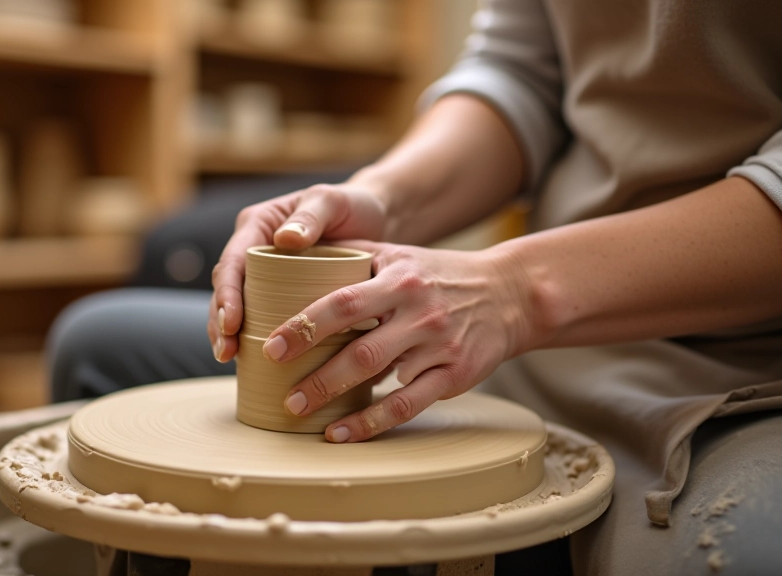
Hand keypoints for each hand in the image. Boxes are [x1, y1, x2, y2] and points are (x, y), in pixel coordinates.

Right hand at [208, 183, 388, 361]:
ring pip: (238, 307)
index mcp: (257, 226)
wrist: (376, 219)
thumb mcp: (331, 202)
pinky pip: (261, 316)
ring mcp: (266, 274)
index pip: (232, 262)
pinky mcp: (281, 293)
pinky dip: (252, 338)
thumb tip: (284, 239)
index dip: (226, 294)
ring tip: (229, 360)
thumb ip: (310, 215)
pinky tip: (249, 362)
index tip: (231, 322)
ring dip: (228, 334)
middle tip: (226, 352)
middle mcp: (254, 250)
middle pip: (227, 289)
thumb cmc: (353, 205)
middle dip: (220, 322)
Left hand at [263, 240, 534, 441]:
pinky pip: (407, 404)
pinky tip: (343, 434)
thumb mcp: (400, 253)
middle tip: (283, 392)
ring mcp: (438, 345)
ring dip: (337, 398)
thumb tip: (291, 250)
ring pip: (381, 378)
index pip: (344, 301)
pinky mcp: (453, 375)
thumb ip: (352, 253)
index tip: (272, 345)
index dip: (306, 325)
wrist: (509, 294)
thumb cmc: (439, 274)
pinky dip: (372, 422)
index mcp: (399, 277)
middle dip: (317, 374)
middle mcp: (419, 311)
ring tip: (301, 412)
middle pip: (360, 347)